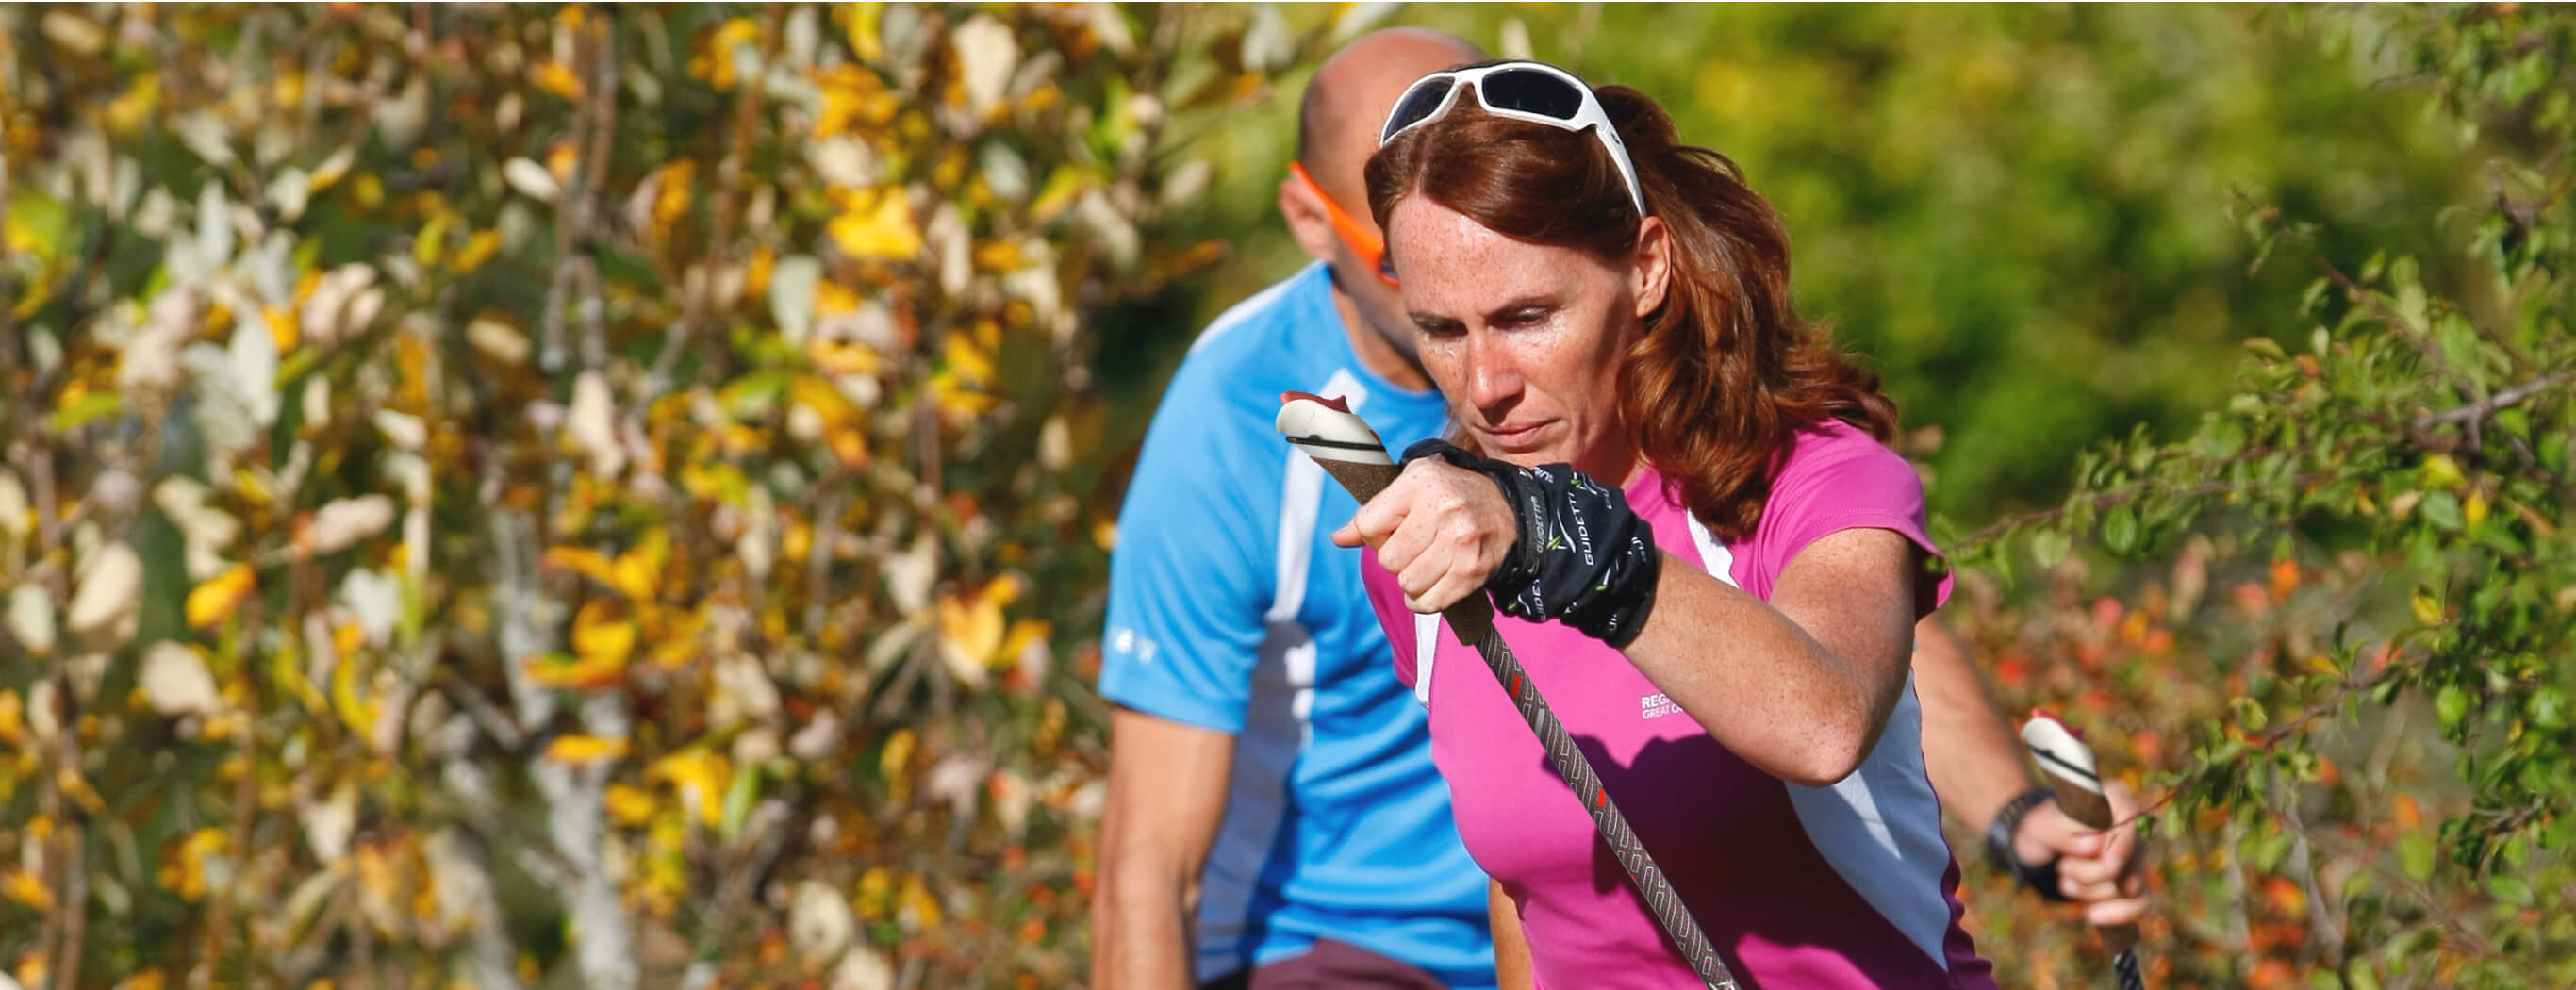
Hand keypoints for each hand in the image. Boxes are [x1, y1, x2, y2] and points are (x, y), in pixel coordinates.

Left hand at [1330, 455, 1519, 612]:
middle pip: (1388, 560)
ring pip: (1407, 583)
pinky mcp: (1472, 571)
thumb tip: (1338, 538)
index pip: (1368, 526)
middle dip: (1396, 559)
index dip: (1375, 534)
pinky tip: (1435, 581)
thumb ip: (1373, 513)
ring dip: (1411, 581)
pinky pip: (1428, 603)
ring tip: (1428, 563)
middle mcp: (1442, 509)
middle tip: (1416, 547)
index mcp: (1421, 482)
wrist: (1510, 512)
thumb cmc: (1451, 497)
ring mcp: (1460, 542)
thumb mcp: (1413, 487)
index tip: (1395, 529)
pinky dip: (1425, 600)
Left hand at [2016, 780, 2150, 926]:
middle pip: (2129, 860)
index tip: (2108, 866)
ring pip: (2130, 886)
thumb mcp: (2040, 826)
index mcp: (2112, 797)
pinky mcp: (2132, 882)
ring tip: (2066, 880)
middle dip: (2091, 874)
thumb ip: (2063, 831)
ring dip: (2091, 892)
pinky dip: (2115, 914)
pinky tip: (2090, 915)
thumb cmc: (2042, 829)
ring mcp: (2135, 856)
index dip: (2122, 845)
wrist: (2041, 849)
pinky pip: (2140, 904)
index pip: (2129, 815)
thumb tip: (2094, 847)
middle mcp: (2131, 826)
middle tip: (2062, 867)